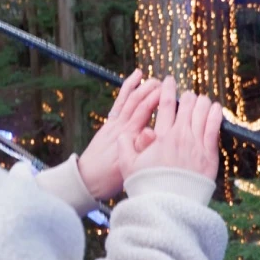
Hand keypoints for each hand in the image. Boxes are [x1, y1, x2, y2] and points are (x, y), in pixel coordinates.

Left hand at [77, 69, 160, 199]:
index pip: (145, 110)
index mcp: (129, 137)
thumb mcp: (128, 168)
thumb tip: (152, 131)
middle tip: (168, 84)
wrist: (86, 181)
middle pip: (138, 102)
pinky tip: (136, 78)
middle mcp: (121, 127)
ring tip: (154, 79)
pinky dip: (127, 88)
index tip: (172, 92)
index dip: (158, 98)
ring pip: (129, 99)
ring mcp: (114, 124)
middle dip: (152, 90)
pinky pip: (120, 102)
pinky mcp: (109, 124)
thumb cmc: (109, 179)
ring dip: (141, 87)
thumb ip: (140, 149)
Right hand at [118, 78, 222, 183]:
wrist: (169, 207)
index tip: (168, 80)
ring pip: (202, 112)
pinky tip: (216, 108)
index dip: (167, 89)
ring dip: (202, 102)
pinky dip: (215, 115)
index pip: (164, 104)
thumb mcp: (128, 166)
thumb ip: (125, 146)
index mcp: (160, 136)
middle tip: (186, 94)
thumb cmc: (148, 187)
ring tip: (201, 100)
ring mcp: (196, 144)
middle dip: (186, 96)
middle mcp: (179, 136)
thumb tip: (122, 134)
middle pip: (186, 105)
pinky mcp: (209, 155)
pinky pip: (214, 128)